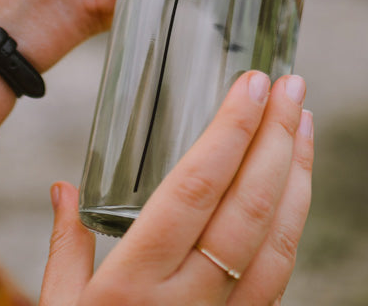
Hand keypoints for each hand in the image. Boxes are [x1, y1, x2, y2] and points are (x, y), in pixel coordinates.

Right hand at [39, 71, 313, 304]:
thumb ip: (65, 247)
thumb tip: (63, 188)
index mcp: (133, 283)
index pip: (197, 189)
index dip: (232, 132)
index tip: (254, 84)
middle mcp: (184, 302)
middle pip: (249, 208)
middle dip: (277, 139)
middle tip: (293, 83)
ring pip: (277, 242)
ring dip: (298, 175)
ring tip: (304, 120)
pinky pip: (279, 276)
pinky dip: (293, 222)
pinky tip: (295, 185)